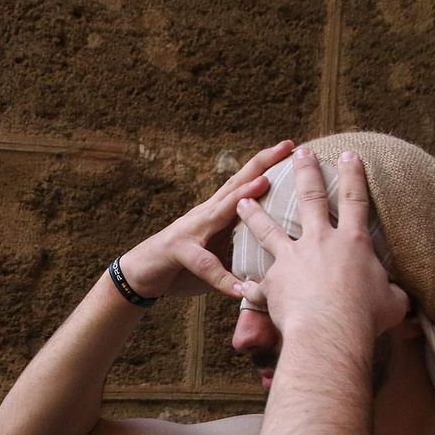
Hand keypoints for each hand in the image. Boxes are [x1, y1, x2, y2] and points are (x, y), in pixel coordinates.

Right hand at [115, 140, 293, 298]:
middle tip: (288, 145)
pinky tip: (240, 289)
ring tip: (262, 186)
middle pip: (235, 183)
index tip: (293, 145)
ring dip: (241, 197)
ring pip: (219, 210)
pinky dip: (223, 278)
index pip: (245, 181)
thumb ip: (240, 243)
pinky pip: (204, 265)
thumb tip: (277, 249)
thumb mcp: (217, 249)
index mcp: (217, 212)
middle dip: (261, 164)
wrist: (141, 273)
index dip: (267, 163)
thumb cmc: (184, 263)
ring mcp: (190, 230)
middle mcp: (206, 214)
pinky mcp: (178, 252)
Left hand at [232, 149, 405, 338]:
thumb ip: (393, 293)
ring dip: (254, 214)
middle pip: (310, 199)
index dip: (353, 175)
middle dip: (305, 172)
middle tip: (299, 154)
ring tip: (241, 200)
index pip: (355, 200)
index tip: (348, 154)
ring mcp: (291, 258)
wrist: (329, 330)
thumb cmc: (365, 316)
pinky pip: (258, 284)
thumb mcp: (392, 302)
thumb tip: (400, 298)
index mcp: (352, 241)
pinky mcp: (272, 280)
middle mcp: (319, 242)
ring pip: (268, 229)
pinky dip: (251, 286)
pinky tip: (240, 286)